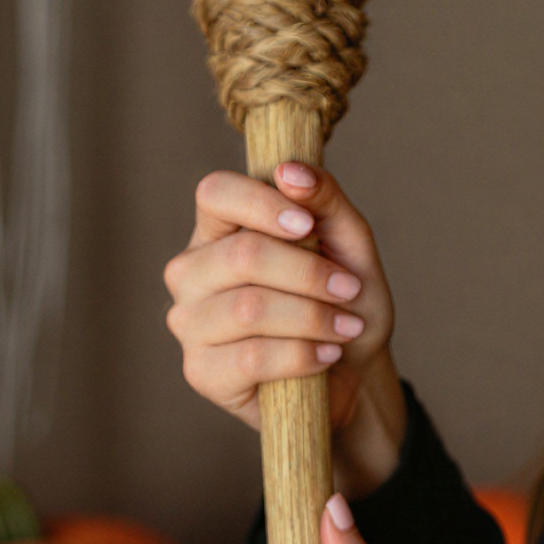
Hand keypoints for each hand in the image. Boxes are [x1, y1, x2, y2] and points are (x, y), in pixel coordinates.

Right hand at [165, 161, 406, 493]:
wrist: (353, 372)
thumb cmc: (345, 300)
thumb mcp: (350, 244)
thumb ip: (325, 200)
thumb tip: (290, 171)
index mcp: (219, 229)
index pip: (215, 192)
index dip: (262, 204)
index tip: (308, 225)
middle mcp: (192, 271)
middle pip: (242, 254)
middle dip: (310, 274)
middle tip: (351, 289)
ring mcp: (190, 323)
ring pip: (249, 308)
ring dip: (314, 317)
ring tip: (346, 327)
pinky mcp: (201, 372)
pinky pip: (253, 357)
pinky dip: (304, 355)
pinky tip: (326, 355)